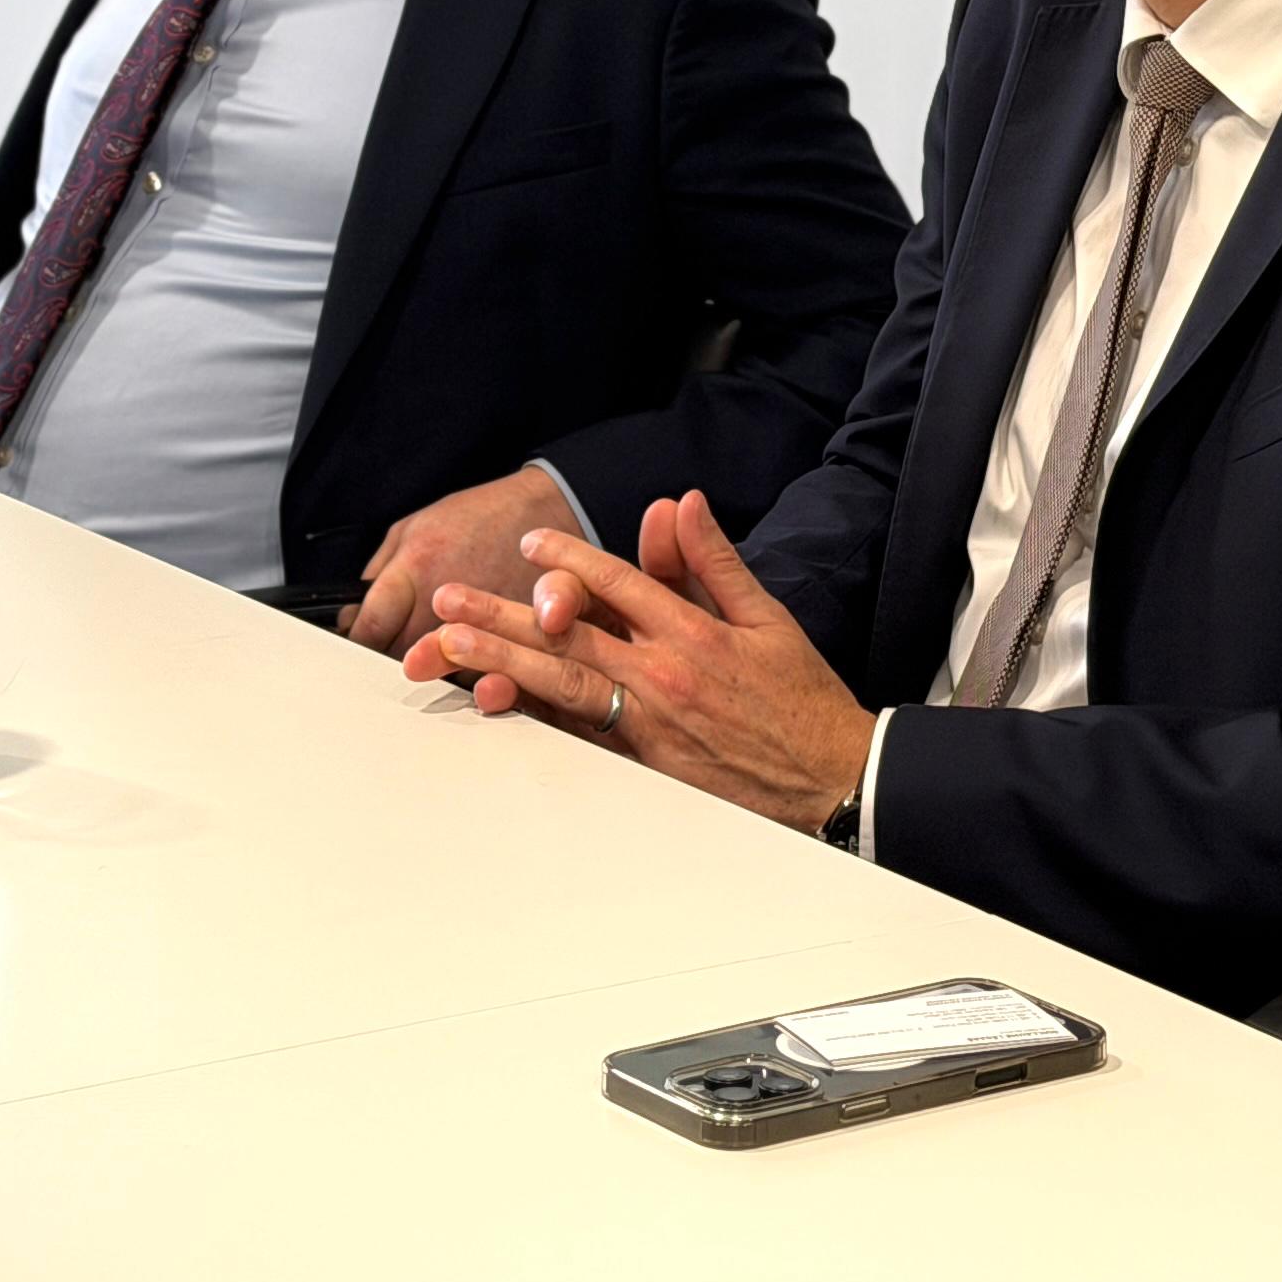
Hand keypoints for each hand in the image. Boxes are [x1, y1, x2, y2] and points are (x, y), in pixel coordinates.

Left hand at [346, 467, 580, 653]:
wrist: (548, 509)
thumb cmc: (478, 518)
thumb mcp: (413, 528)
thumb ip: (377, 574)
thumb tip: (351, 617)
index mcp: (418, 568)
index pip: (370, 629)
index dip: (359, 639)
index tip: (360, 640)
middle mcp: (448, 601)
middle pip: (401, 656)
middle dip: (392, 655)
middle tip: (395, 647)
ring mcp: (483, 624)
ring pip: (440, 673)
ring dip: (432, 670)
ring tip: (431, 655)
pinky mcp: (514, 640)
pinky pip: (481, 675)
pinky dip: (470, 673)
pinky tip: (467, 661)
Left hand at [403, 489, 873, 830]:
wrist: (831, 778)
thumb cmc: (801, 699)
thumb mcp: (768, 616)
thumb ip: (714, 560)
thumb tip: (683, 502)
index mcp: (694, 632)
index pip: (618, 584)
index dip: (569, 561)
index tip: (529, 547)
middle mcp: (664, 675)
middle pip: (569, 635)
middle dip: (504, 614)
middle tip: (449, 599)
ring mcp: (650, 725)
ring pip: (561, 685)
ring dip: (501, 664)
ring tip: (452, 649)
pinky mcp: (646, 767)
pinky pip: (579, 738)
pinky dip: (535, 721)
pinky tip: (496, 709)